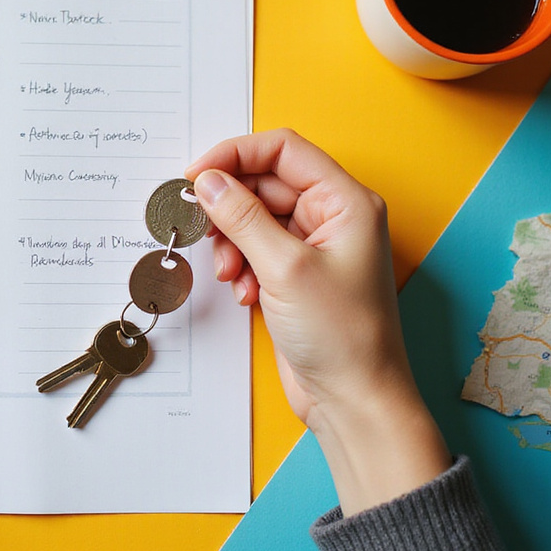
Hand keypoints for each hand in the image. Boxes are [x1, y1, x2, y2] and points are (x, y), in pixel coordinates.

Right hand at [186, 128, 449, 513]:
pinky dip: (241, 265)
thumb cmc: (343, 336)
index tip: (196, 175)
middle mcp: (332, 217)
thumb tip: (209, 181)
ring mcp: (314, 247)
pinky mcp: (297, 276)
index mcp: (346, 202)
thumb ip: (243, 218)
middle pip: (265, 184)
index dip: (235, 155)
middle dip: (230, 207)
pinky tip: (245, 293)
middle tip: (200, 226)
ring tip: (230, 273)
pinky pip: (256, 251)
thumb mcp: (285, 268)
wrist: (354, 400)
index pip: (283, 150)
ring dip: (232, 241)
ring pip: (255, 219)